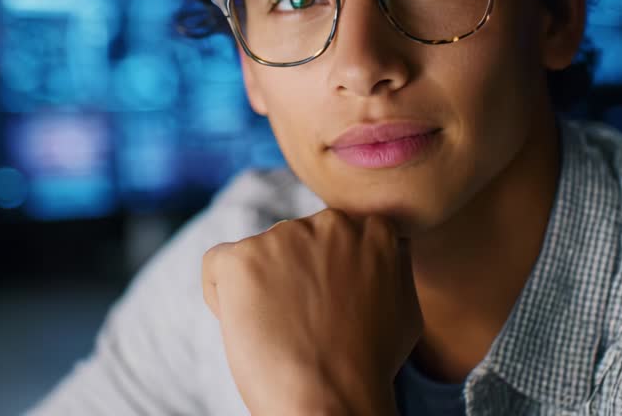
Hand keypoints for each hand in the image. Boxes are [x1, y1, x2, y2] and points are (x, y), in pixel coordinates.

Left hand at [202, 209, 421, 414]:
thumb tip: (376, 253)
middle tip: (303, 326)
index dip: (327, 278)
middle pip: (295, 244)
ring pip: (258, 256)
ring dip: (261, 289)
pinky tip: (246, 326)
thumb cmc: (369, 367)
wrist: (332, 400)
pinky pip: (218, 265)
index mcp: (371, 228)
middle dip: (293, 279)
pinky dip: (222, 295)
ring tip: (280, 333)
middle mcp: (329, 222)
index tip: (329, 313)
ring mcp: (283, 236)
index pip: (334, 237)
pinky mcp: (242, 257)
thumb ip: (388, 267)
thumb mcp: (403, 307)